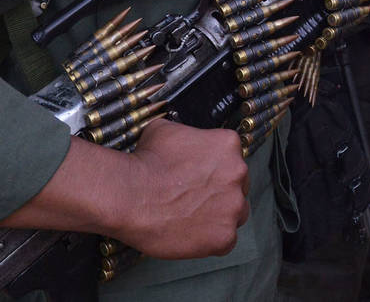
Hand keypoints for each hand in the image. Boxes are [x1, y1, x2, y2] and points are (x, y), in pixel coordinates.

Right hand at [115, 120, 250, 258]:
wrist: (131, 196)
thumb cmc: (145, 163)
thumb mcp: (165, 129)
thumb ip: (186, 134)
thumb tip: (182, 138)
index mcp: (228, 145)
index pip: (231, 158)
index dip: (214, 169)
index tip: (198, 177)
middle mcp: (238, 173)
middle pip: (237, 185)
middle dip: (220, 192)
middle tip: (195, 199)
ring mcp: (234, 206)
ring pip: (235, 213)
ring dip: (219, 216)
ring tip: (192, 218)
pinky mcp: (225, 236)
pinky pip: (226, 240)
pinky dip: (211, 240)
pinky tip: (191, 234)